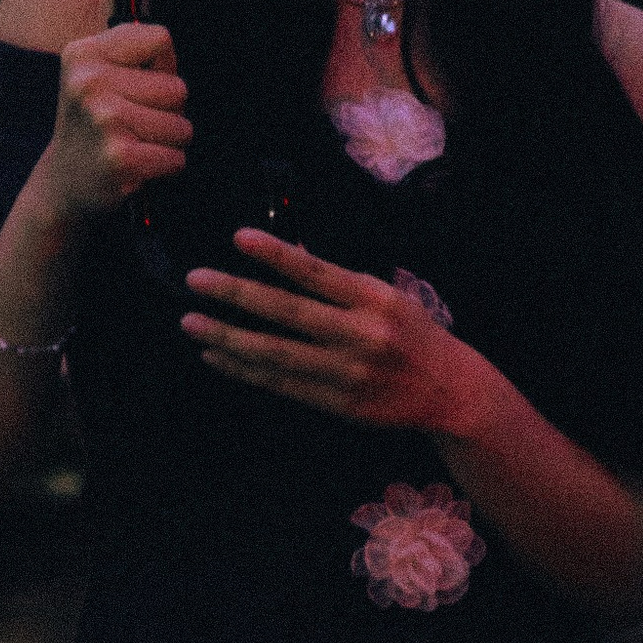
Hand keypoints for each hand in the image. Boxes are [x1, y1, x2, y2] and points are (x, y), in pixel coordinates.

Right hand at [51, 21, 191, 213]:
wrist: (64, 182)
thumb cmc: (95, 121)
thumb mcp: (96, 72)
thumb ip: (136, 52)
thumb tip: (169, 54)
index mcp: (83, 54)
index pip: (160, 39)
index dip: (161, 66)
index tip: (137, 85)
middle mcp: (89, 82)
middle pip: (177, 87)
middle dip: (168, 110)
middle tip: (134, 122)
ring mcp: (104, 120)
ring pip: (181, 126)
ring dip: (167, 141)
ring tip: (135, 143)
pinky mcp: (120, 157)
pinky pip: (176, 158)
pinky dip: (166, 166)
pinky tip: (138, 165)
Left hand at [180, 229, 484, 432]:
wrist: (451, 392)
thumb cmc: (414, 333)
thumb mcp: (387, 296)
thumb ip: (339, 280)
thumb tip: (292, 249)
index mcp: (374, 300)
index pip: (317, 272)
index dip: (277, 254)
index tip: (238, 237)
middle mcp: (361, 335)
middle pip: (288, 313)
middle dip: (237, 294)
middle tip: (195, 280)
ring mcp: (348, 373)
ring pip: (276, 354)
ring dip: (228, 337)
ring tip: (191, 323)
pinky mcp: (338, 404)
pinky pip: (281, 384)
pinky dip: (244, 370)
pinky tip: (216, 355)